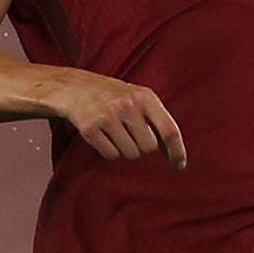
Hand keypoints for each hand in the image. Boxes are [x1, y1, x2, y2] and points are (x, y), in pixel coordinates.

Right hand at [47, 69, 187, 169]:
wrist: (74, 87)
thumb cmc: (112, 96)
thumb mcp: (138, 98)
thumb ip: (156, 120)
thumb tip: (173, 152)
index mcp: (145, 96)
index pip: (169, 130)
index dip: (177, 150)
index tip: (179, 165)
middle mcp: (128, 105)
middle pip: (149, 147)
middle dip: (142, 147)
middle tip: (131, 134)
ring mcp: (108, 116)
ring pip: (130, 154)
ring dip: (125, 150)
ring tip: (116, 133)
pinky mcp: (90, 128)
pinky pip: (111, 155)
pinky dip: (109, 151)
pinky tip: (103, 136)